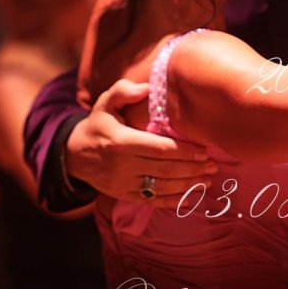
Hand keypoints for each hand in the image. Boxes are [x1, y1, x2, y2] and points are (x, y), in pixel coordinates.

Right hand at [66, 79, 217, 205]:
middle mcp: (122, 165)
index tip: (204, 151)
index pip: (159, 149)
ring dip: (188, 185)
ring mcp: (123, 183)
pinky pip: (152, 200)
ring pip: (162, 187)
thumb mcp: (104, 103)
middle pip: (165, 169)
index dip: (184, 151)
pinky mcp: (124, 195)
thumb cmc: (98, 125)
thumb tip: (147, 88)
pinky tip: (191, 196)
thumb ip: (123, 91)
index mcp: (120, 142)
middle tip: (213, 166)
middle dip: (193, 169)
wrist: (74, 155)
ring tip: (208, 179)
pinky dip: (173, 200)